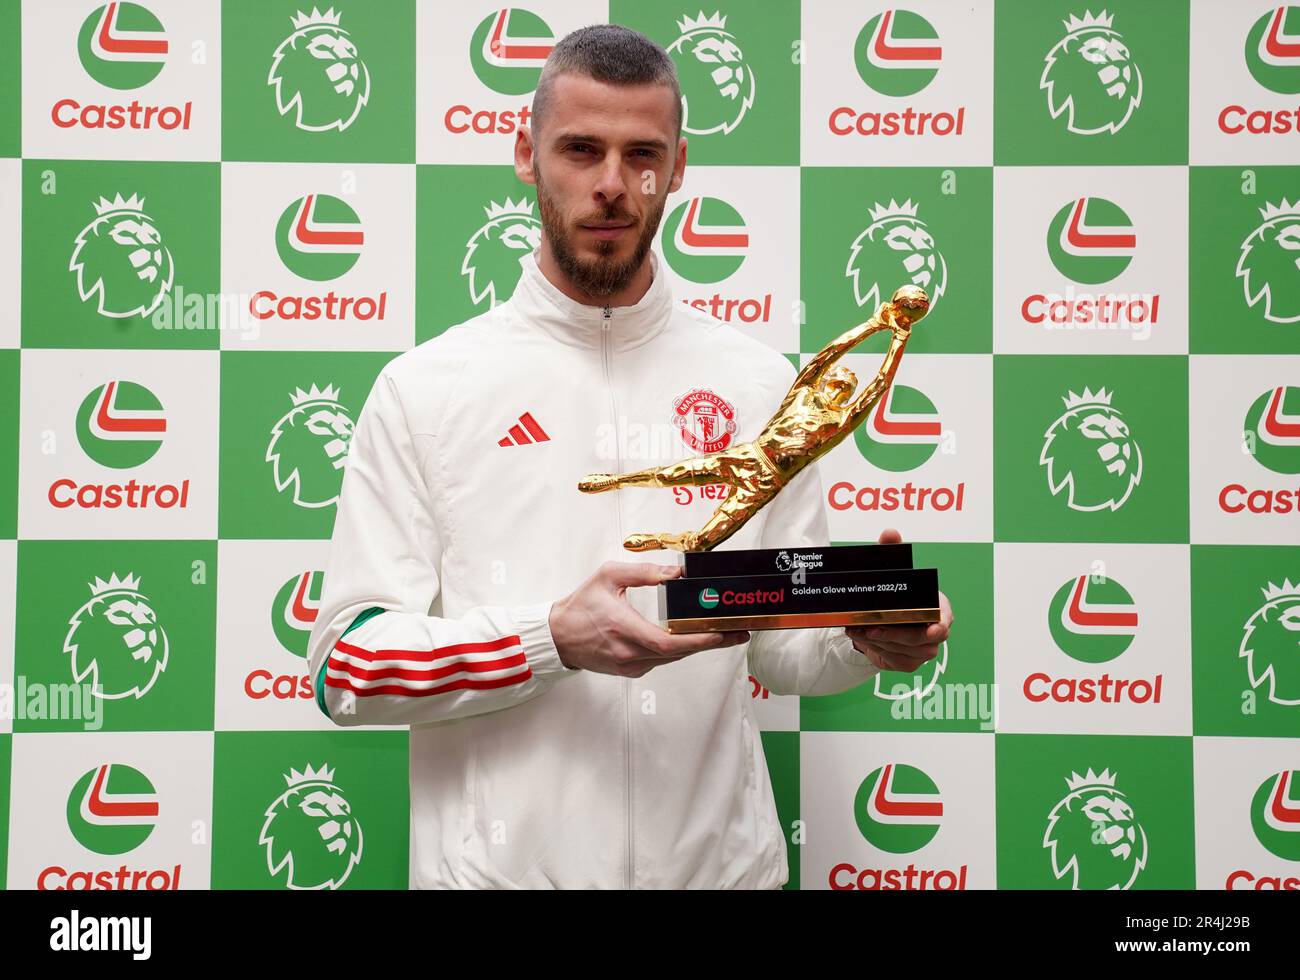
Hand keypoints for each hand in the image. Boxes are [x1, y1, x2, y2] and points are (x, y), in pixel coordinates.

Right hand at [548, 562, 749, 677]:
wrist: (557, 636)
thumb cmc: (580, 606)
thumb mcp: (608, 577)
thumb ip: (643, 572)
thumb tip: (675, 573)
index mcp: (624, 629)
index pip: (669, 642)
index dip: (699, 640)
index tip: (722, 633)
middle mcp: (629, 654)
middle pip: (679, 653)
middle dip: (711, 643)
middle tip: (738, 633)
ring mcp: (630, 666)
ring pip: (672, 658)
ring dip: (696, 647)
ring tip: (722, 634)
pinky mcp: (630, 671)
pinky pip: (660, 661)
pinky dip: (677, 650)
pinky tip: (689, 638)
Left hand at [844, 527, 952, 672]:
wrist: (881, 620)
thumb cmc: (894, 595)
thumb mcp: (891, 571)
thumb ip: (890, 551)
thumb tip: (890, 533)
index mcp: (938, 608)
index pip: (944, 620)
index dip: (939, 626)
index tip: (931, 630)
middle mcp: (934, 631)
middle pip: (919, 638)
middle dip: (893, 633)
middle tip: (870, 627)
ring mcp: (922, 650)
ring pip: (902, 649)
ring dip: (878, 640)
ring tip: (856, 628)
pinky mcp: (907, 662)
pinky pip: (891, 658)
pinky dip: (874, 648)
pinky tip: (861, 637)